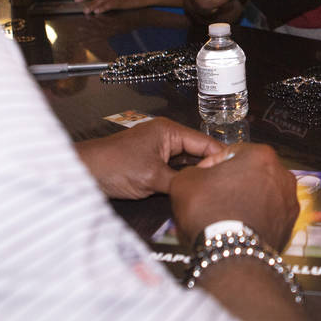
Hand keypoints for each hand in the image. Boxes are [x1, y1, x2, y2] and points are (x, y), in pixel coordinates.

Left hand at [75, 118, 222, 199]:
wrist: (84, 173)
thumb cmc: (114, 167)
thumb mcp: (153, 178)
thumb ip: (182, 182)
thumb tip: (203, 189)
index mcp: (169, 131)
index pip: (205, 142)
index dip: (221, 157)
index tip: (237, 172)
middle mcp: (167, 137)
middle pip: (198, 152)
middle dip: (211, 166)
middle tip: (230, 184)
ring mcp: (159, 150)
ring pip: (187, 162)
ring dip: (197, 174)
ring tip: (217, 188)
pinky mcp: (152, 163)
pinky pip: (175, 170)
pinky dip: (184, 179)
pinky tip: (195, 190)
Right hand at [169, 142, 297, 250]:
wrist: (230, 253)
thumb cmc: (212, 214)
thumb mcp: (185, 181)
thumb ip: (193, 170)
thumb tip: (196, 176)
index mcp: (261, 154)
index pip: (230, 153)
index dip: (211, 165)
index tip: (202, 177)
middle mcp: (282, 174)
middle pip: (249, 173)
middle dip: (231, 183)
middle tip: (212, 196)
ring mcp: (288, 201)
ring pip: (261, 194)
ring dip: (244, 200)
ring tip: (224, 214)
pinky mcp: (289, 225)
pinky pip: (268, 215)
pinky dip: (255, 218)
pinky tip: (237, 227)